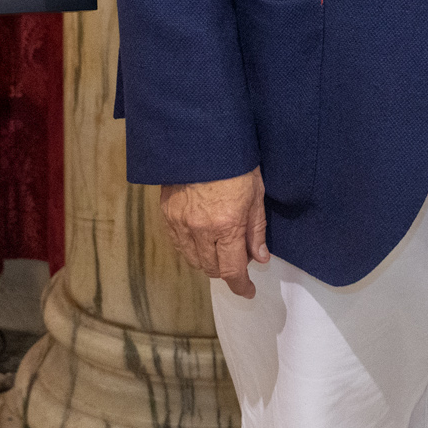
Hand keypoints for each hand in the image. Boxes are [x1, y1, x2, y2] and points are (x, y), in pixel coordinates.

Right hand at [159, 168, 267, 298]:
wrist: (201, 137)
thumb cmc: (234, 161)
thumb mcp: (255, 193)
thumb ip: (256, 229)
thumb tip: (260, 257)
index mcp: (227, 225)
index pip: (232, 270)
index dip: (241, 286)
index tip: (248, 290)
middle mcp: (201, 230)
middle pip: (212, 269)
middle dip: (227, 270)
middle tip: (238, 256)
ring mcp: (180, 223)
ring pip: (193, 260)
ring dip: (208, 261)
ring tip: (219, 247)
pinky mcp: (167, 214)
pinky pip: (178, 244)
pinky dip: (190, 248)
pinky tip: (201, 238)